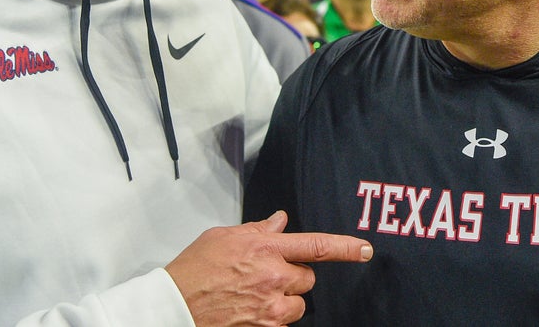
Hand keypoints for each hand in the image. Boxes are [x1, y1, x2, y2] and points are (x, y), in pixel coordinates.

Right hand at [165, 211, 371, 326]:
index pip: (316, 246)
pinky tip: (247, 310)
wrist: (174, 307)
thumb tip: (279, 221)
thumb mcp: (223, 237)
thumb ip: (257, 230)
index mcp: (264, 248)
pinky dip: (270, 318)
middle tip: (267, 276)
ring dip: (284, 300)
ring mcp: (269, 307)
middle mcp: (272, 277)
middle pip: (307, 278)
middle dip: (294, 277)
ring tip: (255, 295)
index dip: (345, 248)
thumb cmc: (192, 271)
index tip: (364, 249)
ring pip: (297, 304)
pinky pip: (280, 323)